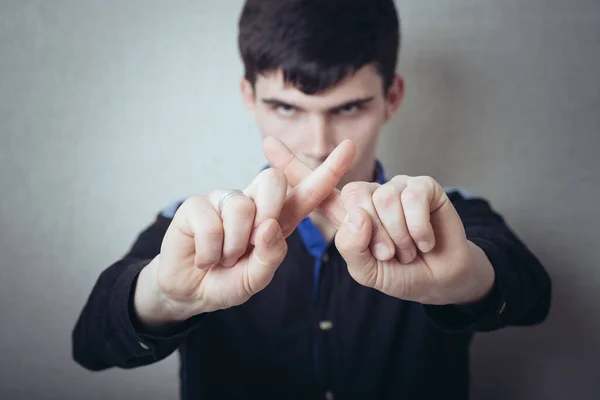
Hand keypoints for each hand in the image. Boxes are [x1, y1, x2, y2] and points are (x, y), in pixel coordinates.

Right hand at [134, 139, 355, 327]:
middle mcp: (253, 202)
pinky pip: (211, 221)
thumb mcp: (256, 278)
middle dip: (268, 211)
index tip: (349, 147)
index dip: (328, 171)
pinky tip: (204, 258)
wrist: (190, 292)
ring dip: (232, 245)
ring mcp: (224, 200)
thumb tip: (268, 225)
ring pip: (242, 206)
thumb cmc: (227, 282)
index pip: (306, 193)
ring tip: (222, 259)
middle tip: (250, 244)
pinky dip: (210, 250)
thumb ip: (269, 256)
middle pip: (273, 181)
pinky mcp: (196, 205)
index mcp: (277, 219)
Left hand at [263, 138, 494, 305]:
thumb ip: (352, 247)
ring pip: (383, 200)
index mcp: (347, 214)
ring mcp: (394, 187)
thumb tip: (359, 214)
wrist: (438, 279)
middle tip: (391, 254)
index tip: (267, 143)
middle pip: (354, 199)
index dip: (291, 166)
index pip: (316, 188)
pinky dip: (418, 229)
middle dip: (375, 238)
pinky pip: (411, 198)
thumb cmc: (398, 273)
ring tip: (409, 249)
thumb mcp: (366, 270)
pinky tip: (425, 241)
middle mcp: (367, 195)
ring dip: (399, 237)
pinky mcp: (422, 186)